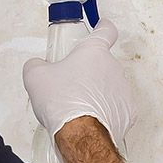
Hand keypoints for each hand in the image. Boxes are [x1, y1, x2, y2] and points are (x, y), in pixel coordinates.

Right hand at [21, 20, 136, 153]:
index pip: (106, 30)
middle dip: (88, 72)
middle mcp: (113, 67)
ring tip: (78, 106)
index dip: (103, 27)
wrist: (79, 135)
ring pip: (109, 85)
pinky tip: (89, 118)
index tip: (100, 27)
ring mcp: (123, 89)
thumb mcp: (34, 77)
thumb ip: (36, 64)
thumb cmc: (62, 102)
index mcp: (93, 52)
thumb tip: (37, 66)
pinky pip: (116, 106)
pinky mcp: (128, 111)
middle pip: (102, 63)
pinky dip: (105, 111)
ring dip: (96, 91)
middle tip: (70, 84)